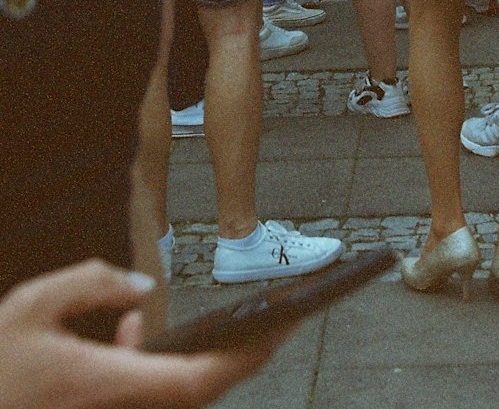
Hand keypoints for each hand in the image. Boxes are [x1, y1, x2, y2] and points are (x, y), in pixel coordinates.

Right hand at [0, 261, 282, 408]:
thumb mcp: (31, 307)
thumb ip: (90, 284)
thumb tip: (140, 288)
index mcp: (110, 384)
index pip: (197, 379)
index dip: (246, 355)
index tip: (280, 326)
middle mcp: (119, 408)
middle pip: (200, 390)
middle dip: (246, 354)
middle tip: (284, 318)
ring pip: (176, 394)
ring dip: (208, 358)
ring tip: (234, 319)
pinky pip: (145, 395)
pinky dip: (159, 364)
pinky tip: (129, 329)